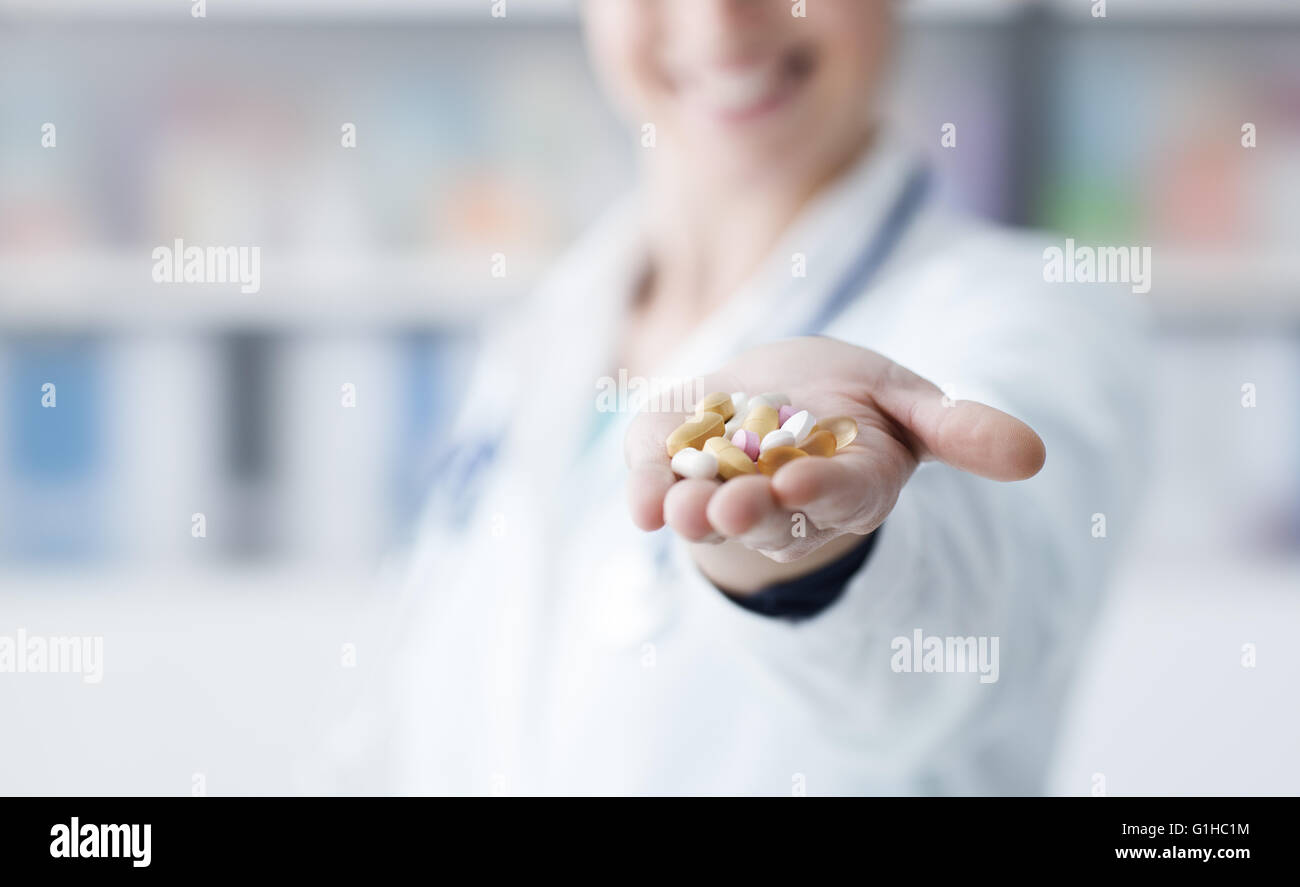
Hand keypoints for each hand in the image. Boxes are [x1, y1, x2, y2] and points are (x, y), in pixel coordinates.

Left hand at [625, 337, 1045, 570]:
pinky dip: (643, 489)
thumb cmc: (851, 403)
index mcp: (847, 481)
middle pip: (765, 509)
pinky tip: (635, 501)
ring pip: (704, 505)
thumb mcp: (909, 404)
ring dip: (688, 510)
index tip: (799, 484)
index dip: (820, 488)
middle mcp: (781, 495)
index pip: (838, 490)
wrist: (773, 398)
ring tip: (671, 512)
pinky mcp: (668, 461)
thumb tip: (1035, 457)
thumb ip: (958, 429)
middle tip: (726, 511)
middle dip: (746, 510)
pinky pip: (654, 479)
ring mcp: (720, 484)